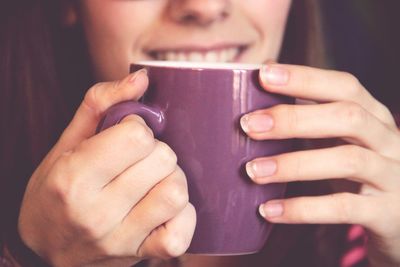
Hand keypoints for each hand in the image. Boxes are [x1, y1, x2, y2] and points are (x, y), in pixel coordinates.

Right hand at [18, 69, 195, 266]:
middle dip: (155, 152)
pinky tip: (165, 209)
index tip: (126, 139)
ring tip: (153, 181)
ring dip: (171, 179)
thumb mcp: (65, 144)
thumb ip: (100, 104)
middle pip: (162, 159)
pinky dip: (182, 215)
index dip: (137, 130)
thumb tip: (141, 77)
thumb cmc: (54, 193)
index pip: (136, 136)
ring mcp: (121, 238)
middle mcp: (96, 212)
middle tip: (139, 161)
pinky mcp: (141, 255)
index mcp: (73, 177)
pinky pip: (181, 233)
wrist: (46, 251)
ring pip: (175, 192)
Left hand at [241, 64, 399, 266]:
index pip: (344, 86)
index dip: (305, 78)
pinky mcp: (387, 213)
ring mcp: (392, 176)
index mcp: (374, 116)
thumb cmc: (358, 168)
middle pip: (347, 116)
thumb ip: (309, 107)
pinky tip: (268, 211)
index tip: (264, 74)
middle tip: (248, 125)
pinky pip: (343, 208)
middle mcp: (388, 140)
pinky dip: (303, 209)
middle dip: (294, 118)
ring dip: (294, 164)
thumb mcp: (339, 135)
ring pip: (348, 160)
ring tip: (253, 171)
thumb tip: (265, 68)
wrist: (399, 215)